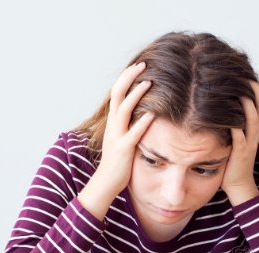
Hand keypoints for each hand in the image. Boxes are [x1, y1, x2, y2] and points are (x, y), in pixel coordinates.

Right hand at [78, 62, 154, 218]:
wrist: (105, 183)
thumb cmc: (117, 162)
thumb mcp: (123, 137)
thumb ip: (130, 124)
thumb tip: (145, 111)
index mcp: (113, 121)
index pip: (117, 93)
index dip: (126, 77)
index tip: (139, 65)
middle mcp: (112, 125)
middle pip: (117, 94)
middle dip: (129, 77)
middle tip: (143, 64)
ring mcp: (117, 136)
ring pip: (123, 109)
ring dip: (135, 94)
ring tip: (148, 82)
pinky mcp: (123, 150)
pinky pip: (133, 133)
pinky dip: (142, 122)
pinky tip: (152, 113)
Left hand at [223, 81, 258, 205]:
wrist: (238, 185)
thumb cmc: (233, 161)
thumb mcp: (236, 138)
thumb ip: (234, 123)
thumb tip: (222, 105)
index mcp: (255, 130)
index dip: (257, 91)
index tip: (248, 76)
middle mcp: (255, 134)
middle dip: (255, 93)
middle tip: (247, 77)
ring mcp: (249, 144)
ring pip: (253, 121)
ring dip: (247, 107)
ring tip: (240, 92)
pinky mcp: (240, 154)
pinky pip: (240, 139)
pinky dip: (235, 128)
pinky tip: (229, 119)